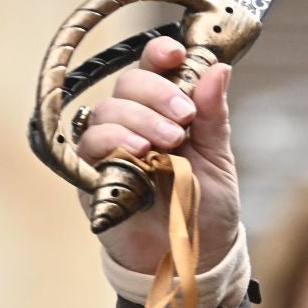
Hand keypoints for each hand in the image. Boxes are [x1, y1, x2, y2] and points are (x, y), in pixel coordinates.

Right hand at [74, 36, 241, 273]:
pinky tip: (139, 155)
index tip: (176, 54)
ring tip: (168, 143)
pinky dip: (113, 144)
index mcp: (166, 109)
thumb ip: (213, 115)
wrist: (193, 253)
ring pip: (107, 112)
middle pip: (127, 84)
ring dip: (139, 120)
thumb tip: (219, 69)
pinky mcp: (91, 175)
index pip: (153, 67)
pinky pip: (88, 146)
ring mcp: (109, 147)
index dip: (159, 54)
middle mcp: (133, 122)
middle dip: (157, 94)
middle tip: (184, 118)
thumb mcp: (218, 157)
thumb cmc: (204, 203)